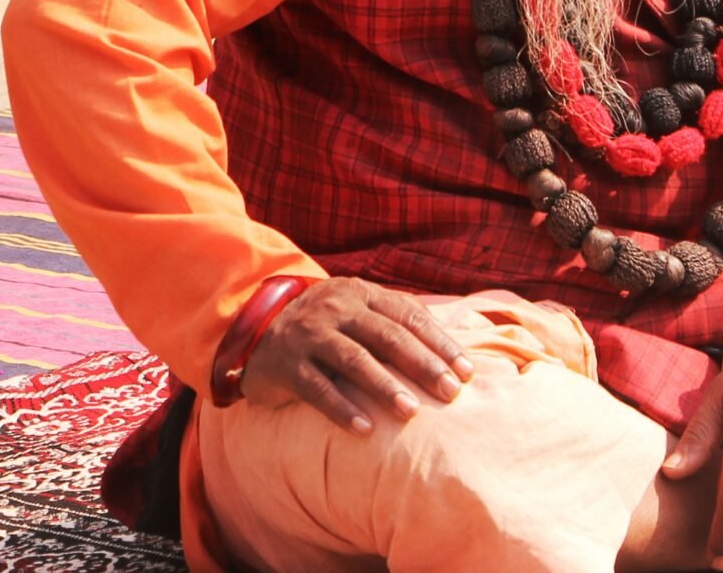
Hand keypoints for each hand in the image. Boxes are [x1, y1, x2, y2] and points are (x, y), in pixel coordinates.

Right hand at [238, 277, 473, 432]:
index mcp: (361, 293)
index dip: (440, 343)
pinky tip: (364, 430)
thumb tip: (449, 345)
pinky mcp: (287, 364)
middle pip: (387, 336)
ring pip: (353, 360)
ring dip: (384, 386)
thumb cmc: (324, 327)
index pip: (409, 316)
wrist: (256, 331)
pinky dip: (342, 409)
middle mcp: (337, 308)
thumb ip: (394, 319)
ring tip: (410, 411)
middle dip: (422, 365)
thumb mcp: (356, 310)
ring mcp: (310, 335)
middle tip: (450, 392)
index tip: (466, 371)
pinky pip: (317, 388)